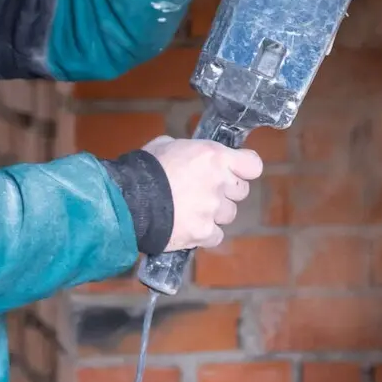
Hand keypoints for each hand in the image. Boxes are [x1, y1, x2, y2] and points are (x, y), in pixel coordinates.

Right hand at [143, 135, 263, 249]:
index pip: (253, 165)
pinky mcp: (203, 233)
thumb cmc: (145, 169)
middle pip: (240, 192)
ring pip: (228, 215)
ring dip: (215, 213)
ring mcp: (213, 210)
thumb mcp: (167, 145)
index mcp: (214, 157)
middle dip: (226, 191)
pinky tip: (188, 227)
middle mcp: (220, 183)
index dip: (244, 168)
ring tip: (190, 210)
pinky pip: (215, 236)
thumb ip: (188, 151)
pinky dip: (205, 233)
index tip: (235, 171)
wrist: (129, 200)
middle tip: (203, 191)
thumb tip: (191, 157)